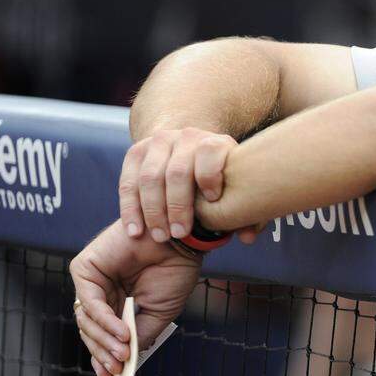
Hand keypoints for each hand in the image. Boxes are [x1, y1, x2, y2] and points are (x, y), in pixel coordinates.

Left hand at [70, 220, 200, 375]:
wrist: (181, 242)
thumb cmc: (175, 271)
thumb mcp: (159, 313)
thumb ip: (139, 336)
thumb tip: (123, 361)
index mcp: (119, 301)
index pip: (102, 333)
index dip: (104, 354)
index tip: (113, 374)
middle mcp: (102, 291)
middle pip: (90, 330)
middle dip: (104, 352)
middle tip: (118, 367)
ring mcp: (92, 280)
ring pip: (86, 321)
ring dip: (105, 340)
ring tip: (125, 351)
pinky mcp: (85, 268)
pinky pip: (89, 303)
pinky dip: (105, 321)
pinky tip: (121, 331)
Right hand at [118, 128, 236, 241]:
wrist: (188, 149)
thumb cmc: (219, 180)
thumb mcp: (234, 190)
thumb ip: (245, 215)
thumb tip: (247, 238)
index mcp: (215, 142)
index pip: (211, 151)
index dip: (210, 176)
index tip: (212, 201)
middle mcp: (186, 137)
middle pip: (177, 171)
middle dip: (177, 206)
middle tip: (180, 233)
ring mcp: (158, 143)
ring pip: (150, 177)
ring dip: (154, 211)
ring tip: (161, 236)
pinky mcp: (135, 152)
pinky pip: (127, 183)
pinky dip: (131, 209)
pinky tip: (136, 231)